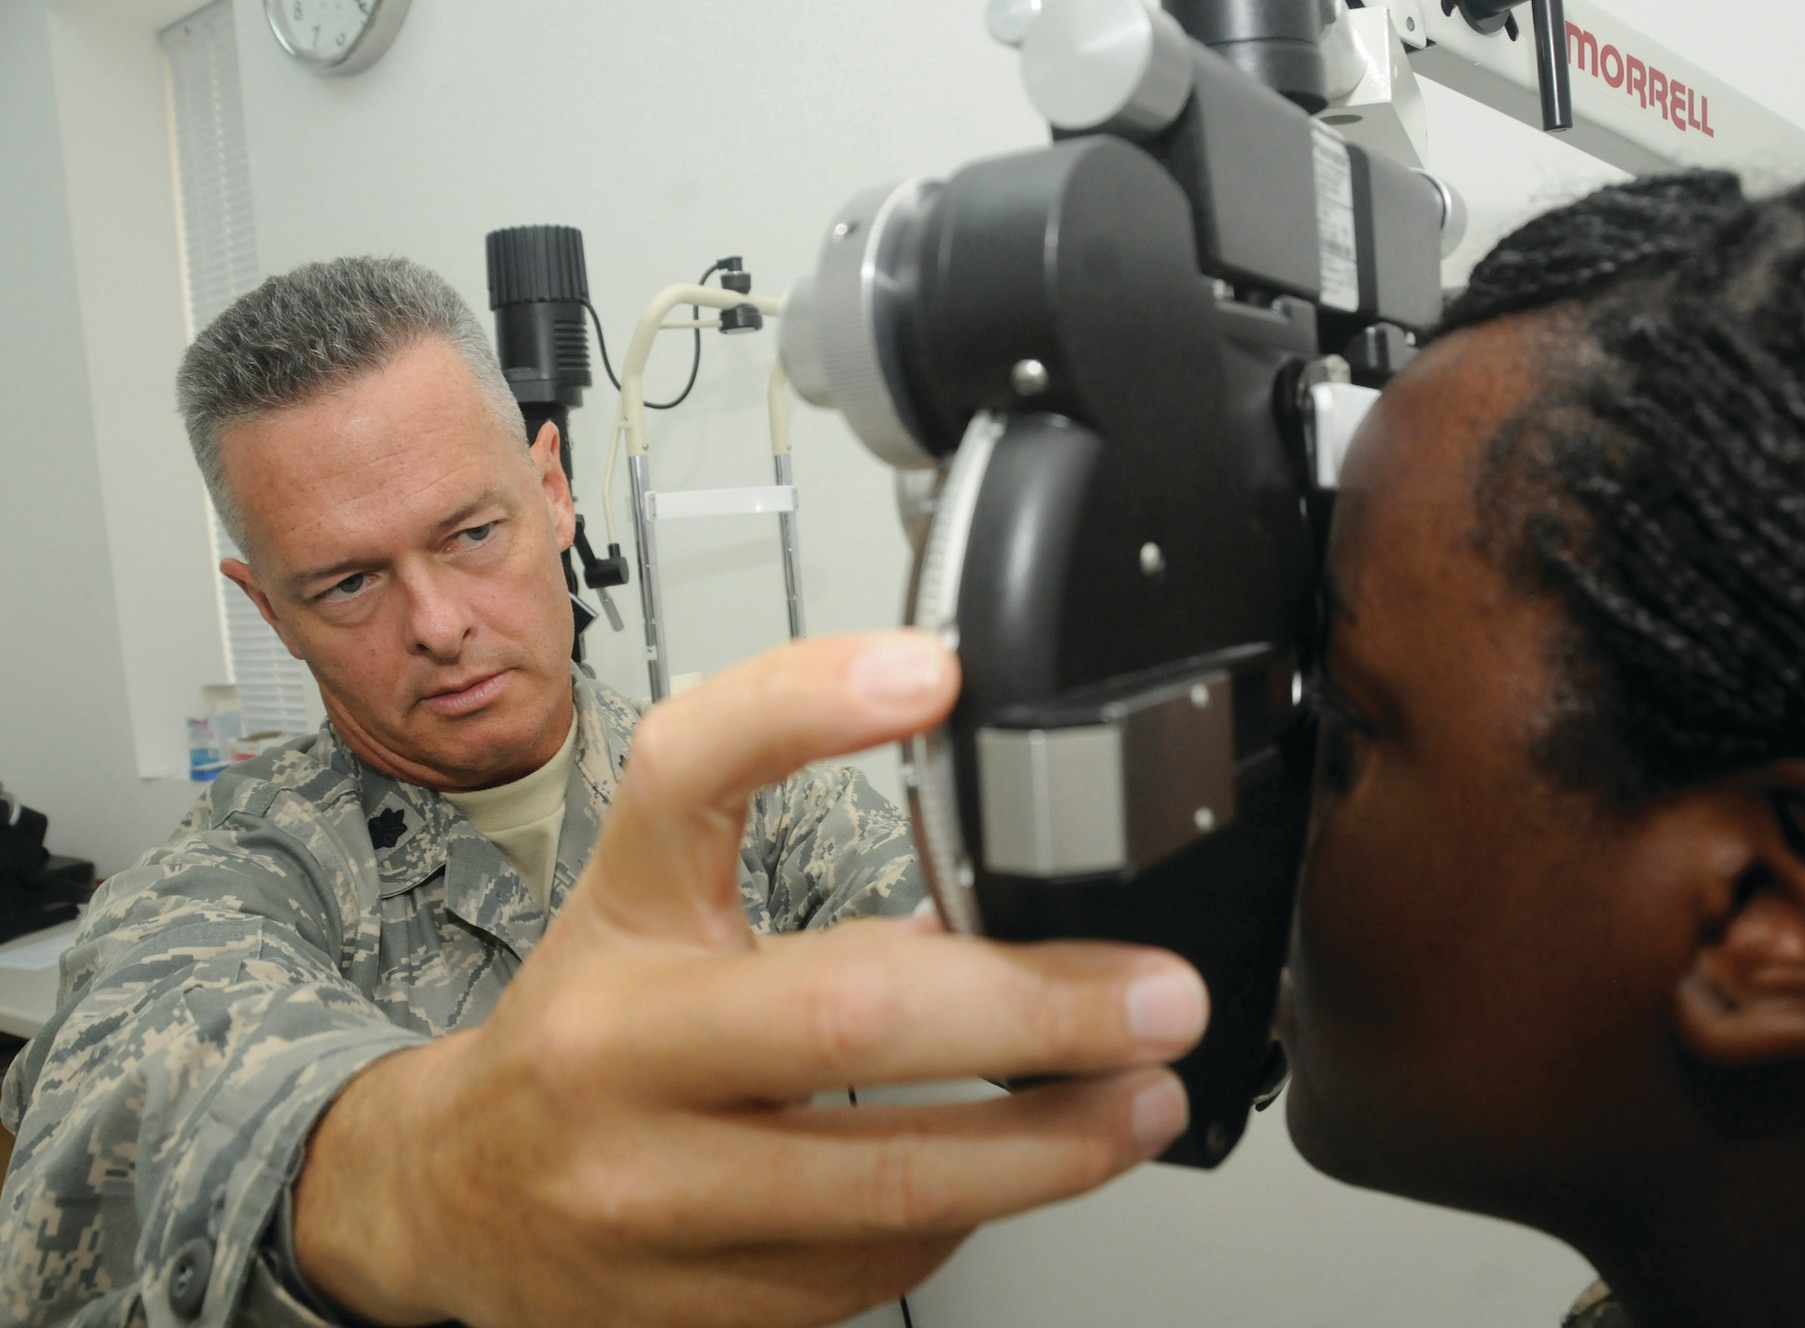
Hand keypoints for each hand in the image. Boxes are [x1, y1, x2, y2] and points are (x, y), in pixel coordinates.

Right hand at [295, 631, 1208, 1327]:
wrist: (451, 1195)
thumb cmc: (584, 1031)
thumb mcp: (651, 906)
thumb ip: (778, 844)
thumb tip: (989, 853)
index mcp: (620, 916)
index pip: (690, 776)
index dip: (807, 706)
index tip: (935, 673)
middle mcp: (619, 1050)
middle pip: (849, 1014)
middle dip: (1040, 1010)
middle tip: (1158, 997)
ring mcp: (650, 1194)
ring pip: (892, 1184)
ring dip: (1053, 1146)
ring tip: (1142, 1102)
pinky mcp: (691, 1306)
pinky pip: (874, 1266)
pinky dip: (966, 1215)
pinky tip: (1004, 1178)